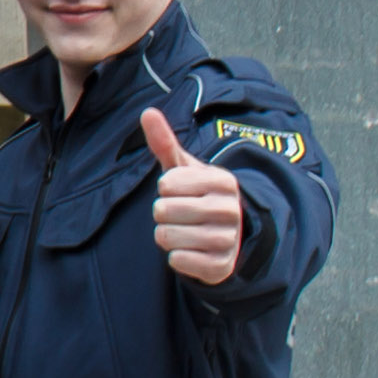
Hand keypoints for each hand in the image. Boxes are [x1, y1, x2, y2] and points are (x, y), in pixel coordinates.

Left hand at [146, 107, 245, 284]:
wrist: (227, 237)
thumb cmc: (197, 195)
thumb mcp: (184, 169)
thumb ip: (165, 142)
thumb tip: (148, 112)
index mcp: (223, 181)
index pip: (167, 183)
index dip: (165, 189)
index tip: (179, 191)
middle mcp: (230, 209)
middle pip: (163, 210)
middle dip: (162, 213)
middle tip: (179, 213)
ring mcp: (228, 239)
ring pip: (167, 236)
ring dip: (166, 234)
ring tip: (183, 230)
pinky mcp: (220, 266)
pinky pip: (178, 260)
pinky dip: (175, 256)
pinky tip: (189, 250)